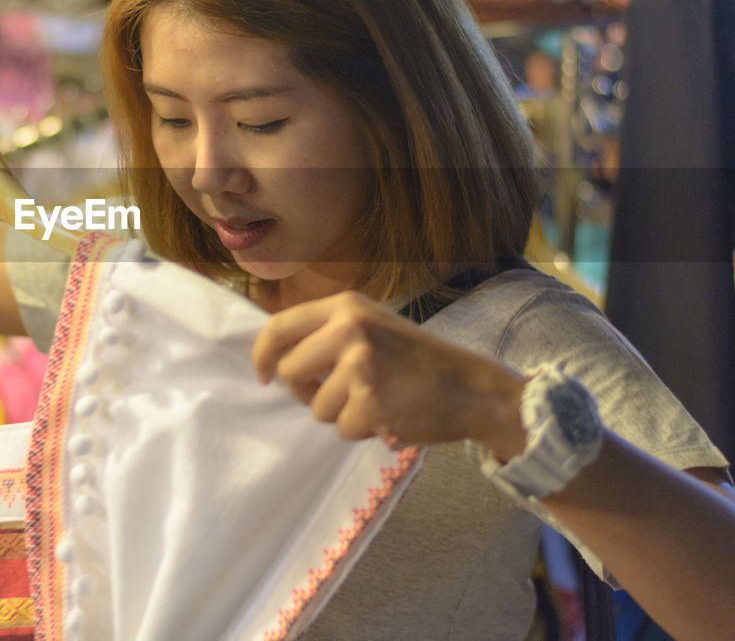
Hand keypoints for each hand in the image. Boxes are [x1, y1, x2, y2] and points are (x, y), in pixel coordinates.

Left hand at [251, 291, 526, 455]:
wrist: (472, 389)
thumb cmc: (420, 362)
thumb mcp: (373, 327)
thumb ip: (329, 334)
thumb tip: (277, 358)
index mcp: (345, 306)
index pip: (279, 327)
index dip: (263, 355)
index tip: (262, 376)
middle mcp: (348, 328)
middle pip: (289, 371)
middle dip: (304, 392)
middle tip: (337, 395)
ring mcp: (359, 363)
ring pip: (316, 407)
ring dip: (342, 413)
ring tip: (378, 399)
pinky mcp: (369, 399)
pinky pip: (343, 428)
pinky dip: (363, 430)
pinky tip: (390, 414)